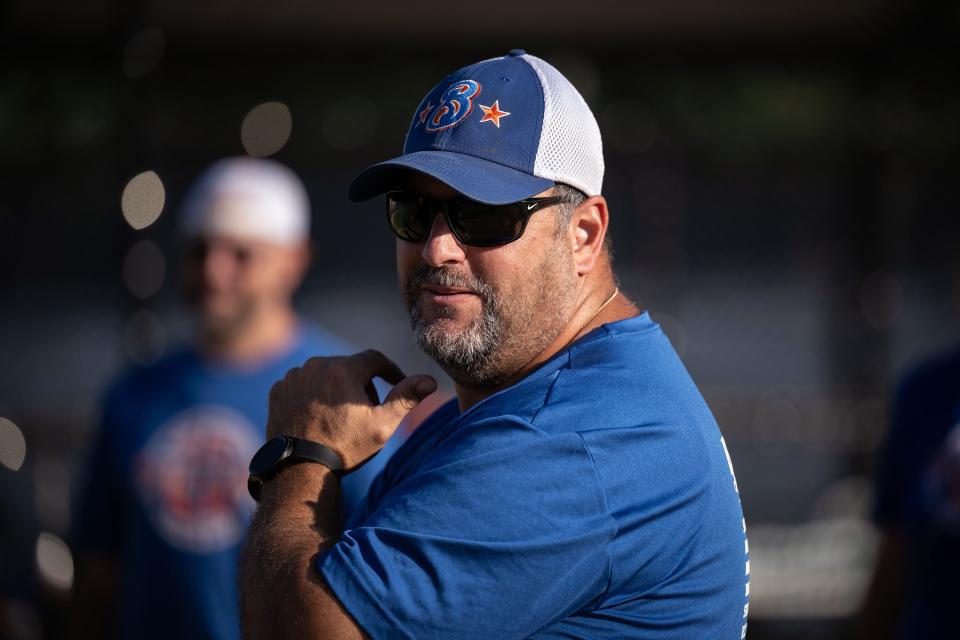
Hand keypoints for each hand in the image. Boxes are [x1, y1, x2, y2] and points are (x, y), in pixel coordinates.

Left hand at [266, 350, 436, 469]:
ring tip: (342, 415)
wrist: (299, 469)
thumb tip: (429, 381)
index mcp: (343, 369)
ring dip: (337, 387)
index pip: (374, 359)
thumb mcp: (382, 426)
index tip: (396, 383)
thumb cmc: (344, 448)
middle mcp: (316, 365)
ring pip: (325, 373)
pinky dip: (314, 393)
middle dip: (363, 383)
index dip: (390, 370)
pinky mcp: (279, 389)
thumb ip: (405, 398)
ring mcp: (294, 376)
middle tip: (369, 409)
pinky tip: (319, 415)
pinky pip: (303, 383)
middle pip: (349, 366)